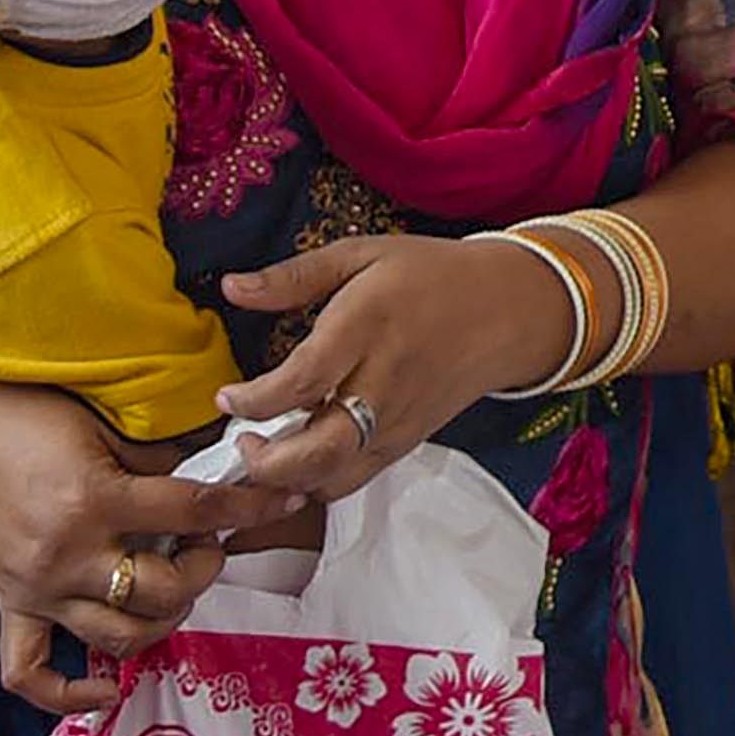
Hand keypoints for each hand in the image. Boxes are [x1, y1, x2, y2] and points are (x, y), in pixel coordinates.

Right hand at [0, 378, 297, 711]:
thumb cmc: (15, 414)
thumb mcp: (93, 423)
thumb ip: (148, 459)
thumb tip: (198, 477)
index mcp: (95, 501)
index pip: (192, 510)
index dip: (247, 506)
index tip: (282, 500)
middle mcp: (69, 557)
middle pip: (162, 590)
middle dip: (202, 568)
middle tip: (208, 544)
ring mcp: (36, 589)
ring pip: (117, 639)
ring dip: (161, 622)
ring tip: (173, 590)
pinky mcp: (9, 605)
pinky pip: (33, 673)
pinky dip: (72, 695)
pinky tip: (109, 688)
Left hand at [215, 234, 568, 503]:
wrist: (508, 310)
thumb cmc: (430, 276)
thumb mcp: (362, 254)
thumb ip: (293, 276)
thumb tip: (231, 287)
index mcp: (368, 326)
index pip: (302, 381)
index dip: (254, 401)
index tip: (226, 397)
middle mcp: (383, 382)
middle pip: (319, 450)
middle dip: (266, 463)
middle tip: (243, 441)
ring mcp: (398, 420)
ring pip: (335, 477)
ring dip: (289, 479)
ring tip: (266, 451)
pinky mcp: (407, 441)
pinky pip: (355, 479)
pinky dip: (318, 480)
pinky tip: (299, 457)